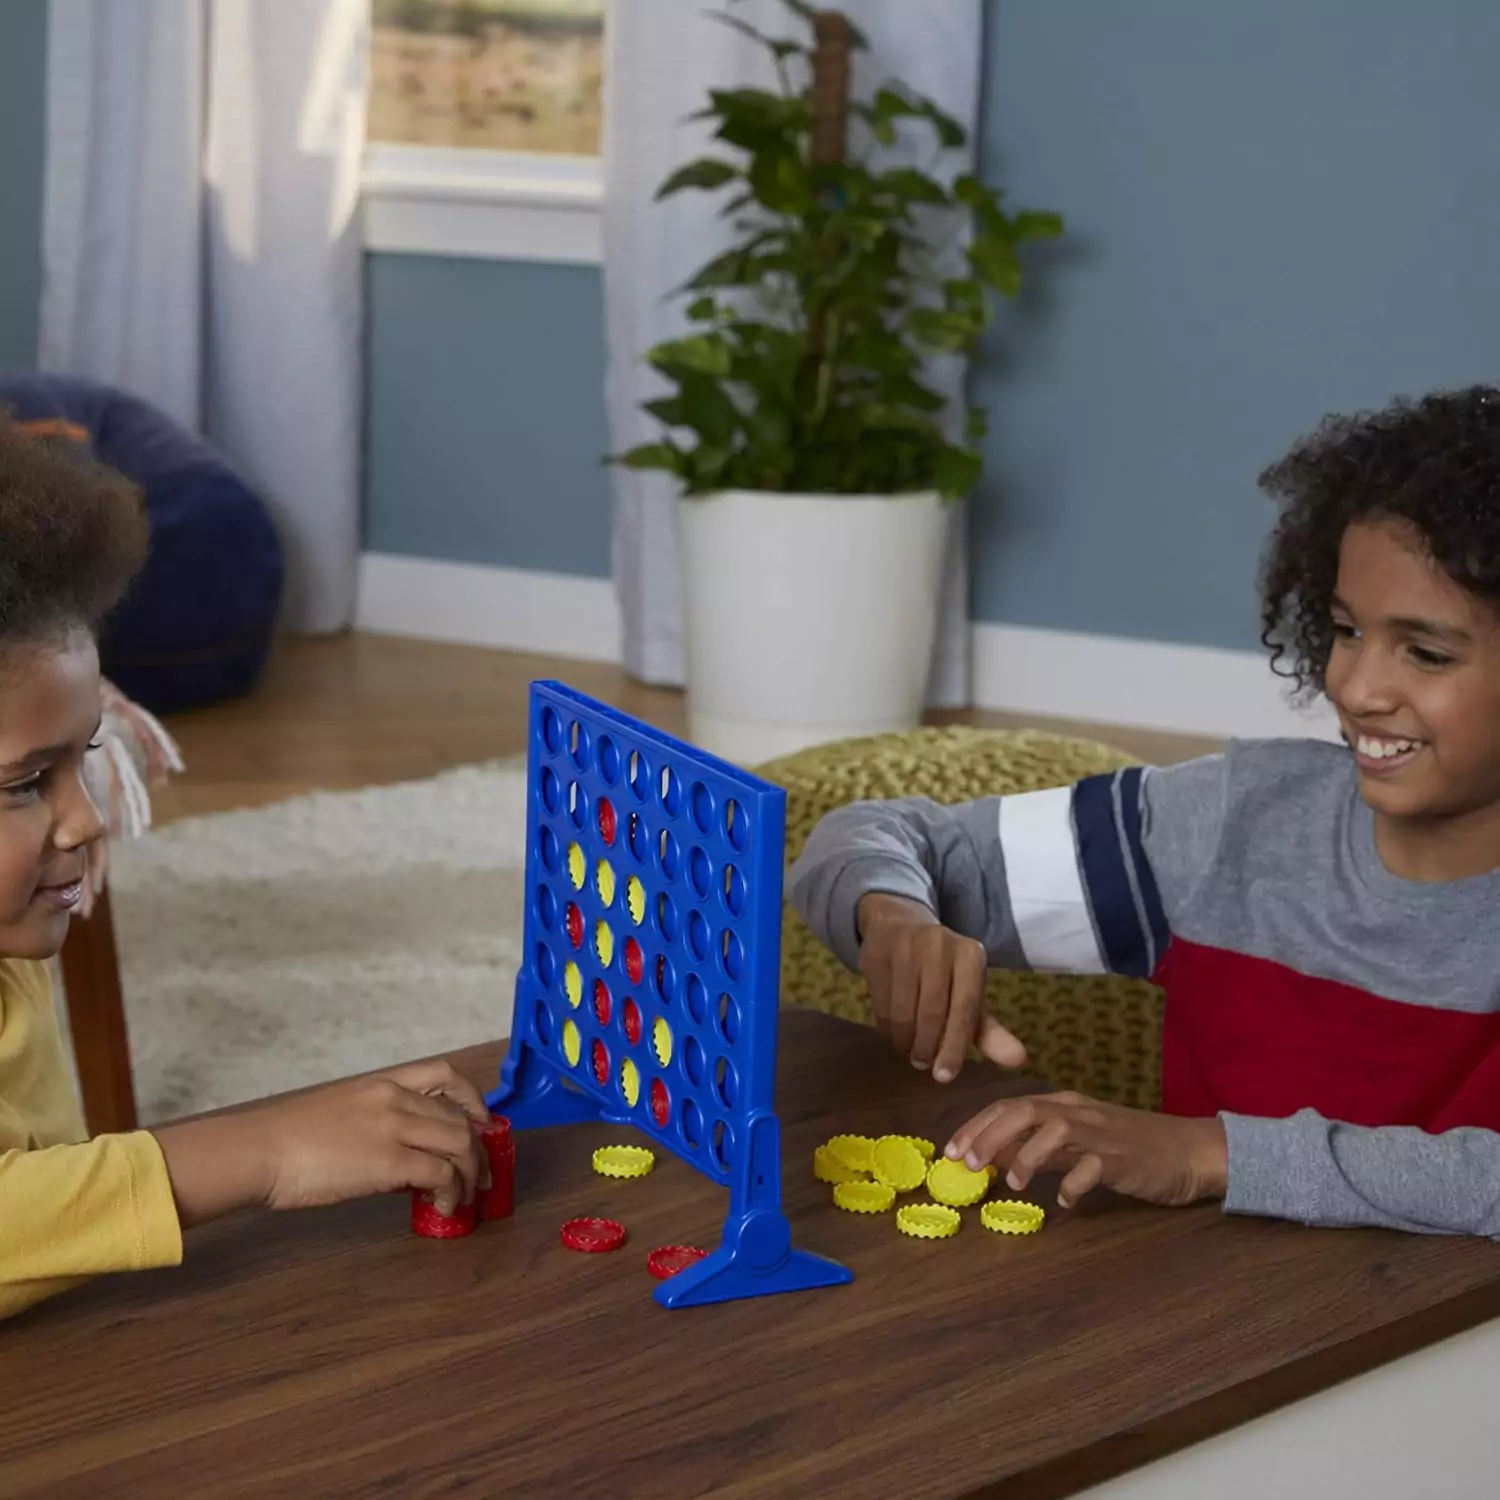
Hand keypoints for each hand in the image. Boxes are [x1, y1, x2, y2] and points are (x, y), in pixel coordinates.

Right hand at [155, 1060, 492, 1227]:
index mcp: (383, 1083)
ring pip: (459, 1144)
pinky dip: (451, 1191)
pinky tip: (443, 1206)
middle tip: (481, 1175)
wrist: (260, 1150)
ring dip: (470, 1173)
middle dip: (478, 1148)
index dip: (472, 1099)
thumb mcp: (341, 1115)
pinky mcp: (390, 1160)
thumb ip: (379, 1127)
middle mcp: (395, 1098)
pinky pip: (441, 1174)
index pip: (444, 1074)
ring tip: (465, 1198)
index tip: (481, 1123)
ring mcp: (395, 1127)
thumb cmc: (287, 1140)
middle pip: (458, 1117)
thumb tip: (408, 1164)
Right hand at [857, 892, 1025, 1081]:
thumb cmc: (942, 970)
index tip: (944, 1077)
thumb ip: (990, 1031)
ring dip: (904, 1038)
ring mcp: (905, 946)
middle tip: (923, 1063)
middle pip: (932, 1010)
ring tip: (908, 1048)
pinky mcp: (877, 952)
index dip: (955, 1045)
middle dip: (926, 1045)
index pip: (965, 1008)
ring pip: (903, 1009)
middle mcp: (939, 944)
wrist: (900, 925)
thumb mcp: (968, 994)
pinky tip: (892, 1029)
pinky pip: (880, 1001)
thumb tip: (1018, 1060)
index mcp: (970, 955)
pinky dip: (886, 1024)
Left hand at [945, 1091, 1228, 1208]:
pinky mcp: (1126, 1160)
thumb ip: (1039, 1147)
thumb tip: (995, 1157)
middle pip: (1024, 1111)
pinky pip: (1094, 1168)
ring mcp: (1104, 1135)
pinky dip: (1073, 1184)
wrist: (1191, 1150)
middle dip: (990, 1135)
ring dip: (1027, 1155)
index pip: (1010, 1105)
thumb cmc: (1131, 1146)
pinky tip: (1063, 1201)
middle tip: (967, 1163)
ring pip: (1056, 1130)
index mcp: (1065, 1105)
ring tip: (1012, 1183)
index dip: (977, 1125)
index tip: (951, 1150)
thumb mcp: (1078, 1142)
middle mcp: (1079, 1113)